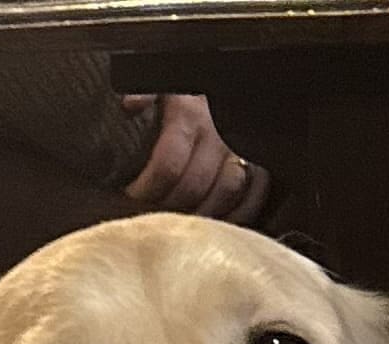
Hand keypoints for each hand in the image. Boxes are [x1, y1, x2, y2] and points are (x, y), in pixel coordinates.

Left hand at [121, 94, 269, 225]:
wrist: (214, 76)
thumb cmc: (180, 89)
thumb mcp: (157, 82)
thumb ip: (143, 94)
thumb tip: (130, 104)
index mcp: (188, 113)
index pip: (167, 165)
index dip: (146, 189)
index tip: (131, 196)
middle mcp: (218, 131)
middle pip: (195, 187)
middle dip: (167, 206)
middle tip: (150, 214)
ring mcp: (242, 146)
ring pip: (228, 192)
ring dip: (202, 214)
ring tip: (180, 222)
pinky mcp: (259, 156)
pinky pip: (256, 192)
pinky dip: (239, 212)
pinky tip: (218, 220)